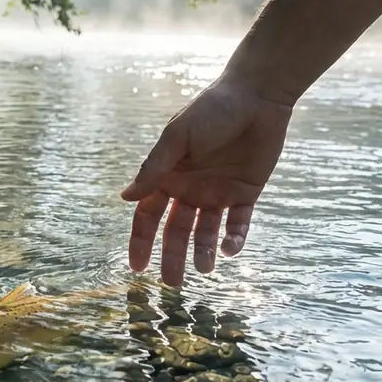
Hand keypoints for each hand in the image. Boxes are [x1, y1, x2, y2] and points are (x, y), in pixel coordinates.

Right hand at [120, 74, 293, 285]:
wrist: (256, 97)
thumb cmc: (211, 110)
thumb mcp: (178, 137)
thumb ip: (154, 168)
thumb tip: (124, 197)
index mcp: (169, 176)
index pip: (148, 215)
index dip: (141, 241)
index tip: (137, 268)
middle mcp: (190, 189)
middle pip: (176, 231)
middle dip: (173, 257)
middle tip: (173, 284)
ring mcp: (218, 193)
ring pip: (206, 232)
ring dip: (203, 252)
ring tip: (205, 269)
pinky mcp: (246, 193)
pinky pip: (238, 223)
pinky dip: (234, 238)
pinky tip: (229, 249)